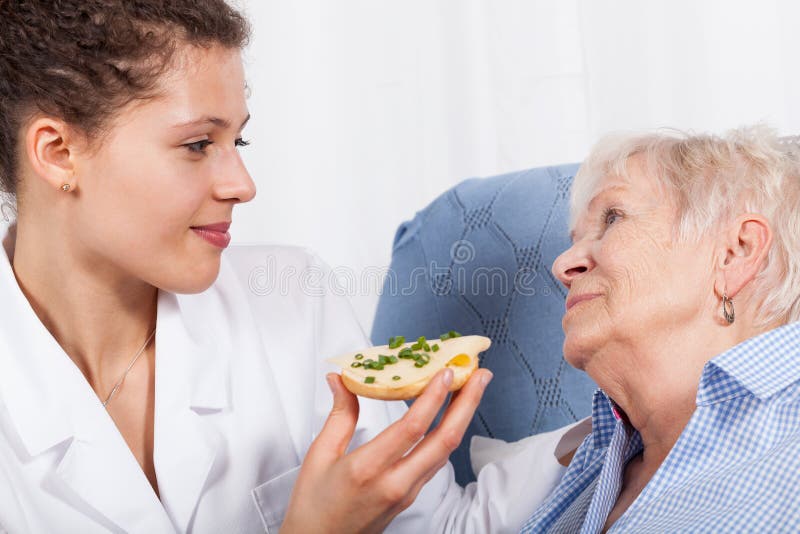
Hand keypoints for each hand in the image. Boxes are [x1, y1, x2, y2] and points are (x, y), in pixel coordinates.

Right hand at [279, 367, 492, 533]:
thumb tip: (341, 379)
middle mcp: (394, 483)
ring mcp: (407, 493)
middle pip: (444, 440)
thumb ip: (339, 415)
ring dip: (463, 418)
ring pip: (445, 452)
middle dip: (467, 404)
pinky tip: (450, 417)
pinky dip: (448, 434)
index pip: (412, 428)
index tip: (447, 371)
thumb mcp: (319, 456)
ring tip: (472, 389)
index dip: (433, 397)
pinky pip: (436, 462)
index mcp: (367, 470)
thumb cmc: (313, 506)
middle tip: (481, 375)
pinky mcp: (410, 497)